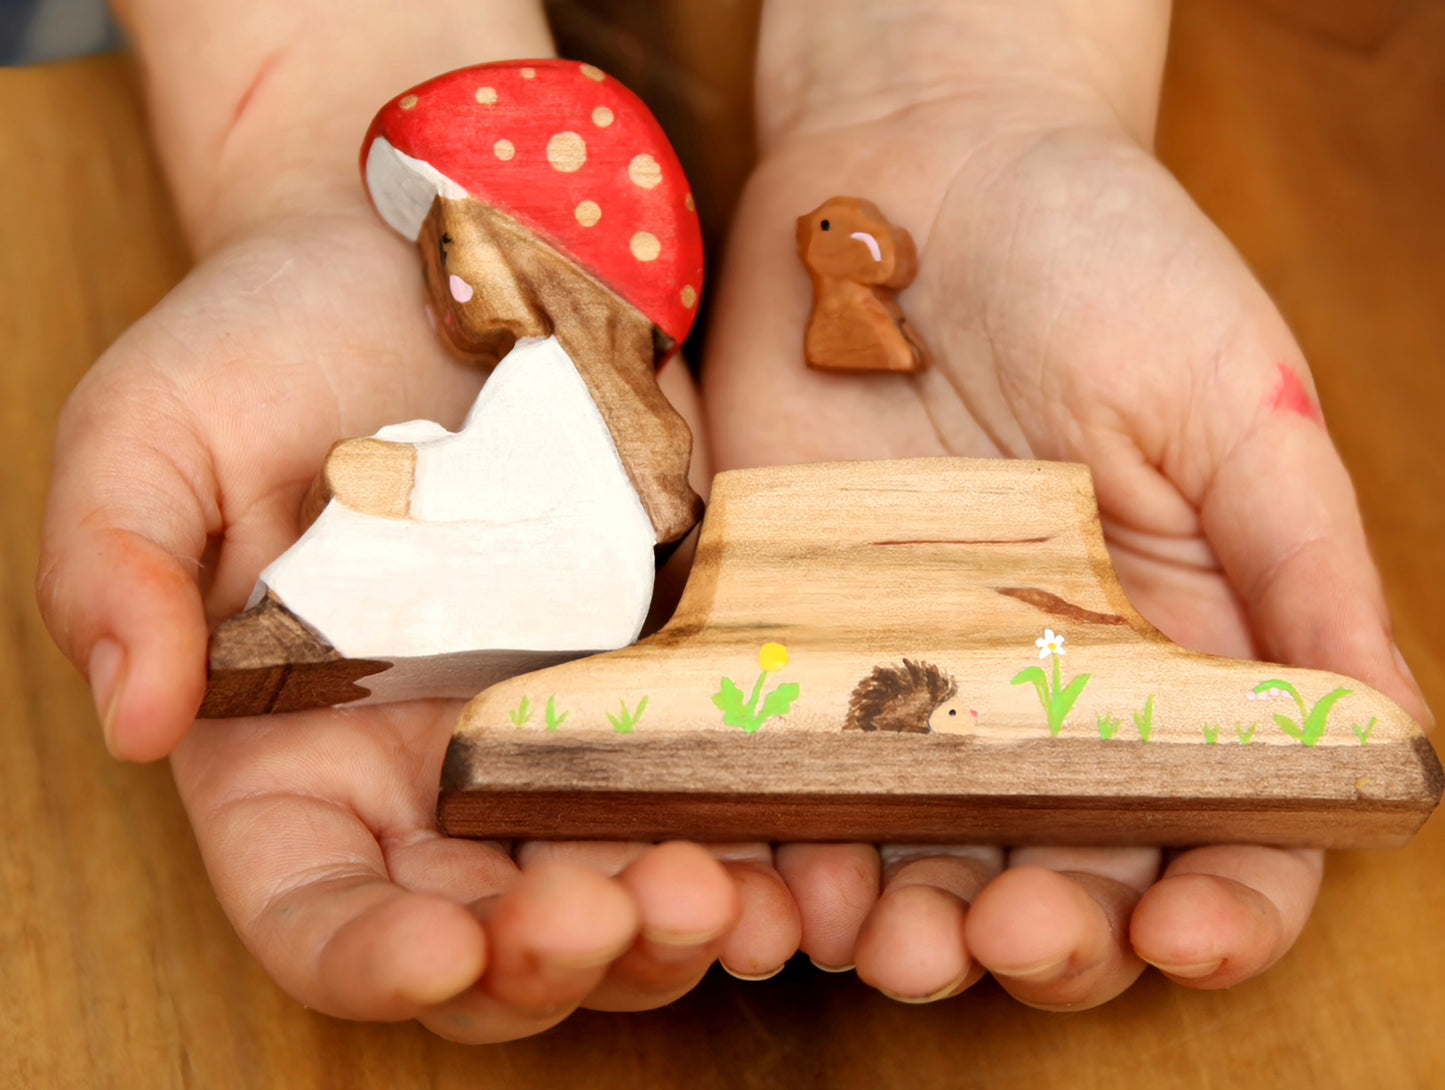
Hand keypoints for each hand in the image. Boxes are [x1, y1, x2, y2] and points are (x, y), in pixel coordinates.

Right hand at [37, 212, 799, 1036]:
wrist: (434, 250)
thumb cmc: (266, 338)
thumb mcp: (150, 432)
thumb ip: (113, 570)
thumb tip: (131, 721)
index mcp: (296, 752)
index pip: (321, 909)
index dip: (372, 958)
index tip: (438, 951)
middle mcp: (435, 766)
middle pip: (492, 931)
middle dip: (554, 958)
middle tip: (611, 913)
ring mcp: (562, 722)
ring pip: (619, 881)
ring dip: (675, 924)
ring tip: (732, 899)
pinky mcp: (666, 660)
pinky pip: (721, 778)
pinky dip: (766, 834)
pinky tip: (805, 851)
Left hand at [702, 71, 1431, 1005]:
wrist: (910, 172)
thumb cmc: (1100, 260)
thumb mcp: (1230, 401)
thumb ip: (1303, 572)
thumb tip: (1387, 741)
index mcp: (1175, 646)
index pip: (1221, 820)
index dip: (1218, 903)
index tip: (1185, 932)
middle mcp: (1041, 685)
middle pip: (1060, 864)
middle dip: (1048, 933)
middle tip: (1010, 936)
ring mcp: (903, 668)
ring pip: (914, 849)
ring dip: (908, 925)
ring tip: (892, 946)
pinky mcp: (783, 630)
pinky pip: (779, 768)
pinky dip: (779, 841)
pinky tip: (779, 876)